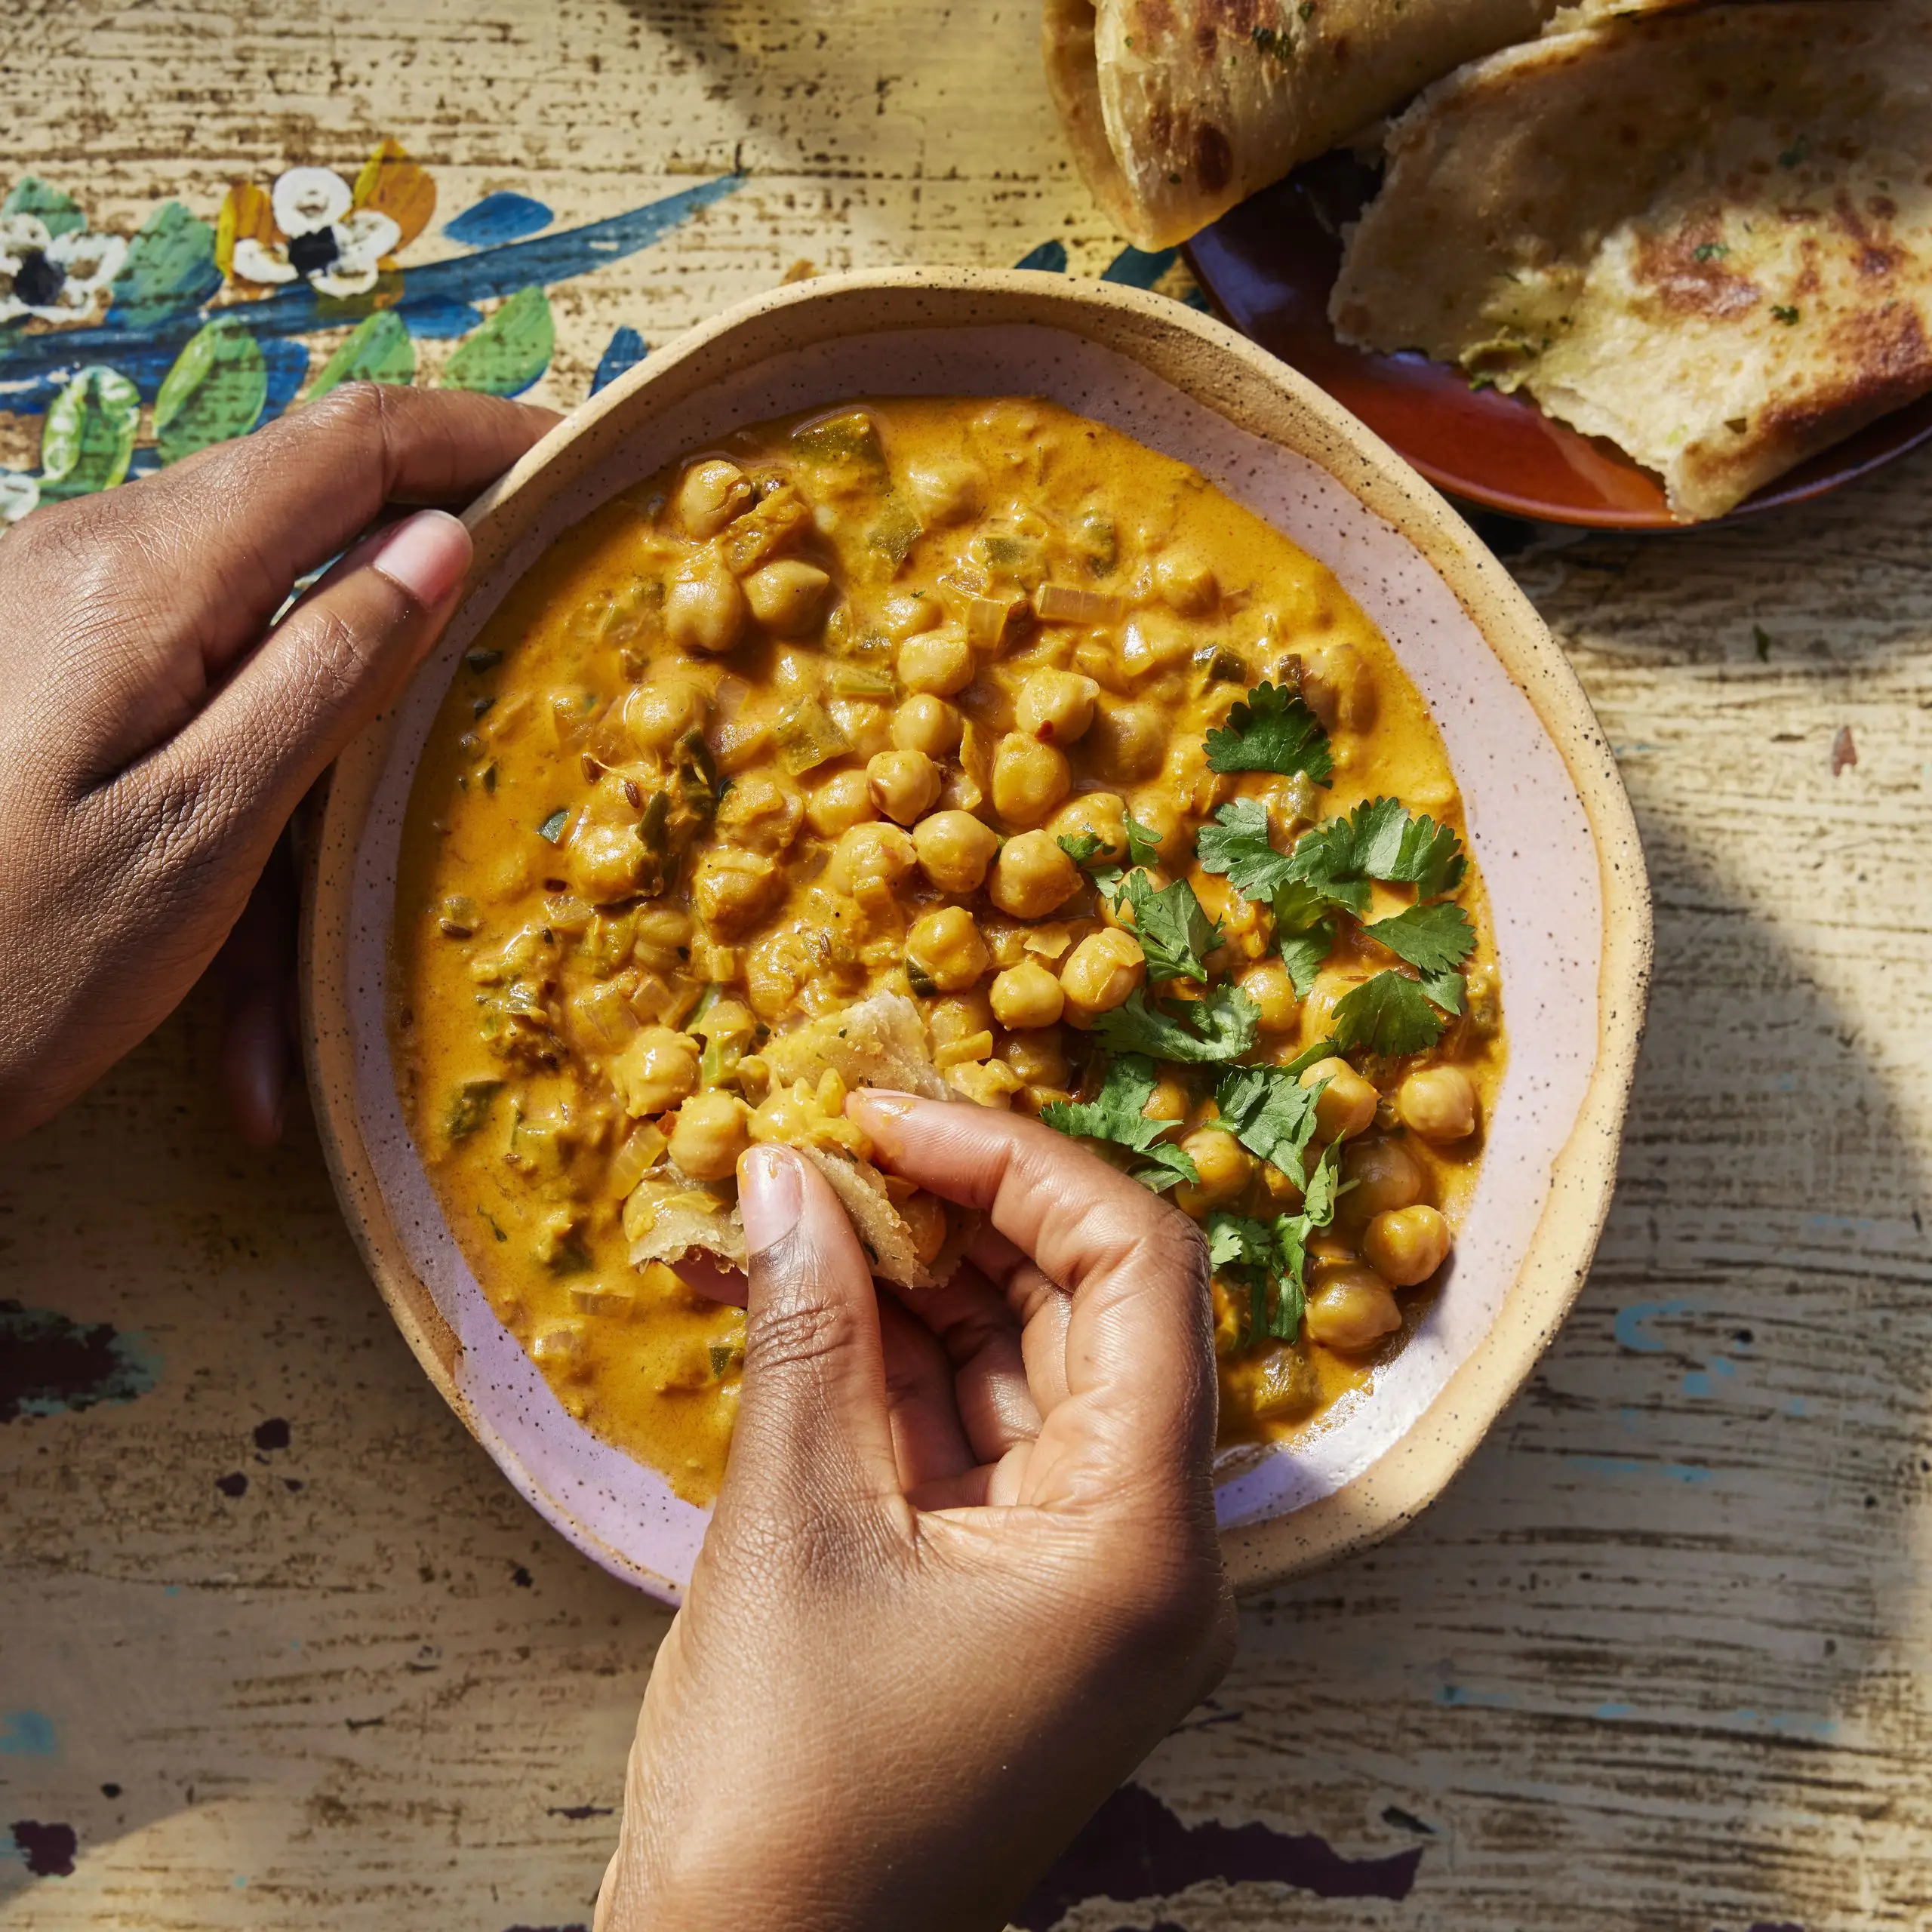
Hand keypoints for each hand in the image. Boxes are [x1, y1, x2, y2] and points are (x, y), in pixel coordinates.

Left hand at [0, 383, 554, 1139]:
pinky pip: (191, 692)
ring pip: (253, 630)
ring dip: (316, 766)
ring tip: (316, 940)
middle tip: (525, 644)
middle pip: (307, 519)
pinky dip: (245, 804)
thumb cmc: (9, 963)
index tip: (578, 456)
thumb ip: (327, 671)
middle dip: (414, 597)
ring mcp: (62, 609)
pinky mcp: (48, 665)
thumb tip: (440, 541)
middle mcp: (93, 557)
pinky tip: (235, 977)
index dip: (476, 434)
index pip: (350, 446)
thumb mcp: (202, 831)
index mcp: (144, 577)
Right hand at [596, 1094, 1235, 1931]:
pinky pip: (983, 1433)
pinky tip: (817, 1291)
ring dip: (925, 1277)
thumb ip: (805, 1330)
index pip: (1140, 1270)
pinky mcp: (1023, 1594)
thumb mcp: (791, 1530)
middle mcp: (1153, 1553)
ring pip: (1032, 1363)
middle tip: (839, 1143)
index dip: (1018, 1163)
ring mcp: (1091, 1577)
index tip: (890, 1114)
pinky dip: (905, 1360)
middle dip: (966, 1210)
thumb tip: (788, 1173)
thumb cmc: (784, 1799)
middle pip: (1093, 1308)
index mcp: (1147, 1542)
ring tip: (809, 1202)